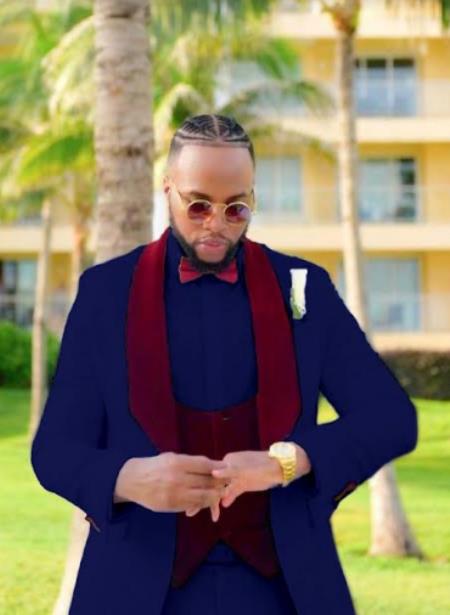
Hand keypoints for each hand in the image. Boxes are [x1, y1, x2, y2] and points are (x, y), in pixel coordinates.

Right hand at [114, 453, 228, 514]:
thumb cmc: (154, 466)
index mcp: (177, 462)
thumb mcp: (170, 458)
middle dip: (220, 482)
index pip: (205, 465)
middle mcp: (177, 478)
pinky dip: (202, 503)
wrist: (132, 481)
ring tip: (219, 493)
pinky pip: (193, 505)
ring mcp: (174, 494)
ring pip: (203, 496)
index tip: (227, 468)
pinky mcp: (171, 506)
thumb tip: (212, 466)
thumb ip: (190, 463)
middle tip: (228, 482)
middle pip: (206, 481)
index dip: (218, 467)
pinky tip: (205, 500)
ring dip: (214, 495)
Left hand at [185, 444, 311, 519]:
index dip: (198, 490)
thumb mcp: (245, 484)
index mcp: (226, 463)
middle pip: (208, 481)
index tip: (187, 501)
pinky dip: (226, 490)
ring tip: (194, 512)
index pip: (208, 477)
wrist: (280, 464)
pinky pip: (233, 482)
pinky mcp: (245, 474)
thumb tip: (224, 503)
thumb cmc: (262, 473)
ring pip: (216, 485)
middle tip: (187, 511)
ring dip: (205, 500)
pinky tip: (221, 502)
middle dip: (197, 497)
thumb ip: (234, 491)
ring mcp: (235, 469)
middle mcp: (227, 464)